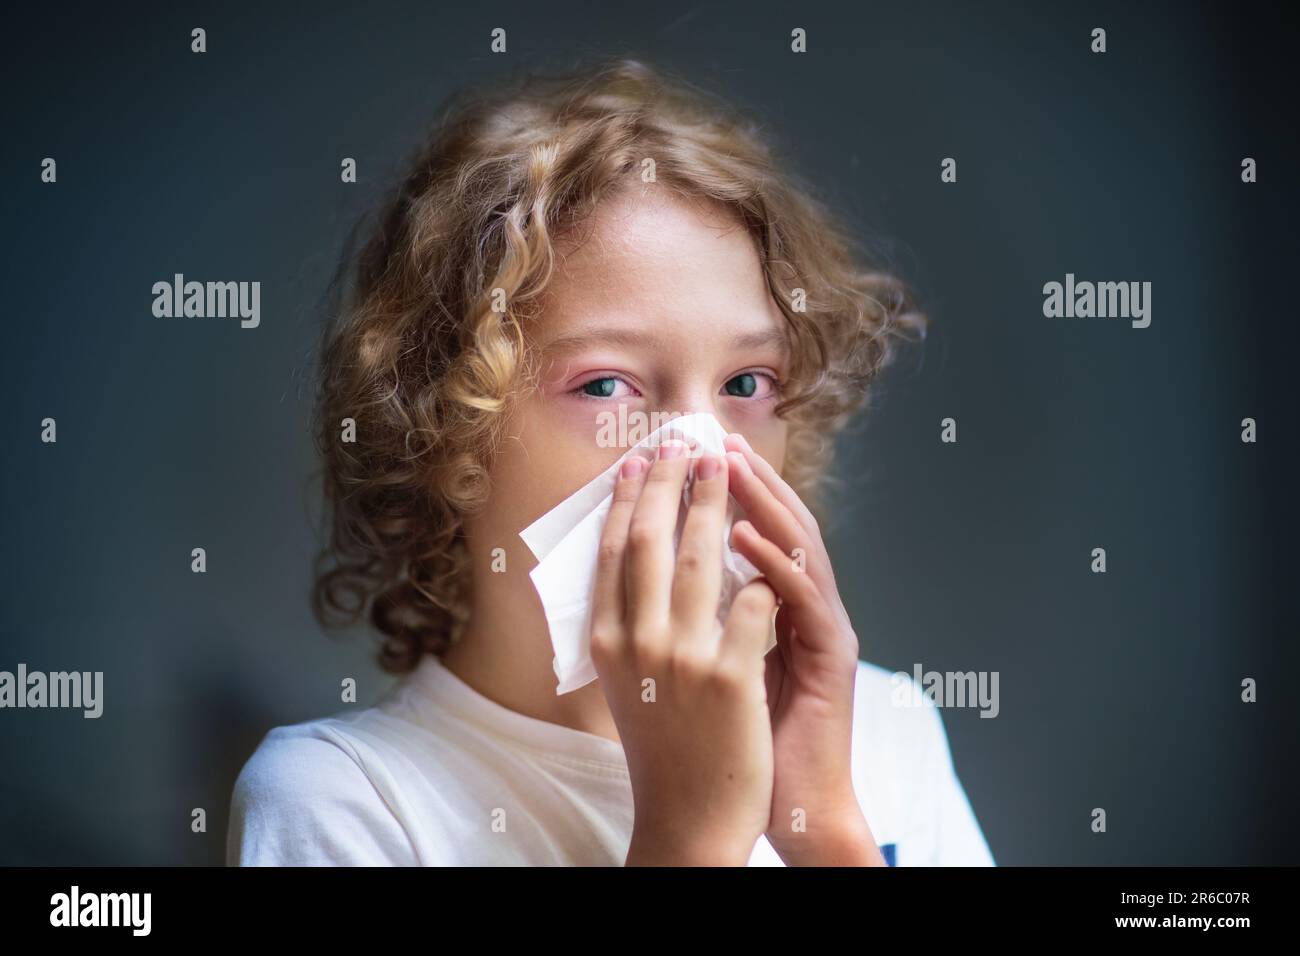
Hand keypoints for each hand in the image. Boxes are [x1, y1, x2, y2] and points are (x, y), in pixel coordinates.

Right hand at [591, 439, 776, 865]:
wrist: (688, 820)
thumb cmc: (662, 749)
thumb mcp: (625, 683)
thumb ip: (625, 626)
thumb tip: (631, 560)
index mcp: (605, 643)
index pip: (611, 551)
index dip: (627, 498)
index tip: (641, 459)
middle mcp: (636, 644)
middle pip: (650, 540)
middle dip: (670, 482)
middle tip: (688, 443)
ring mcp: (682, 660)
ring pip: (703, 557)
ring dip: (716, 501)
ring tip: (728, 465)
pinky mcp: (730, 677)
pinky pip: (754, 601)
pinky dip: (764, 568)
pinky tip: (771, 541)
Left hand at [723, 432, 885, 865]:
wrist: (792, 804)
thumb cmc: (746, 737)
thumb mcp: (713, 663)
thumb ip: (700, 616)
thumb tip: (652, 578)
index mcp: (775, 606)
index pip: (750, 531)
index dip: (719, 492)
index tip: (681, 457)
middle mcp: (805, 607)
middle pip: (779, 525)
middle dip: (745, 478)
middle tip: (712, 439)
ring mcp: (824, 626)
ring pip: (798, 547)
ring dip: (763, 501)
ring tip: (729, 466)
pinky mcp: (834, 655)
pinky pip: (803, 597)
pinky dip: (773, 560)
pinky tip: (742, 535)